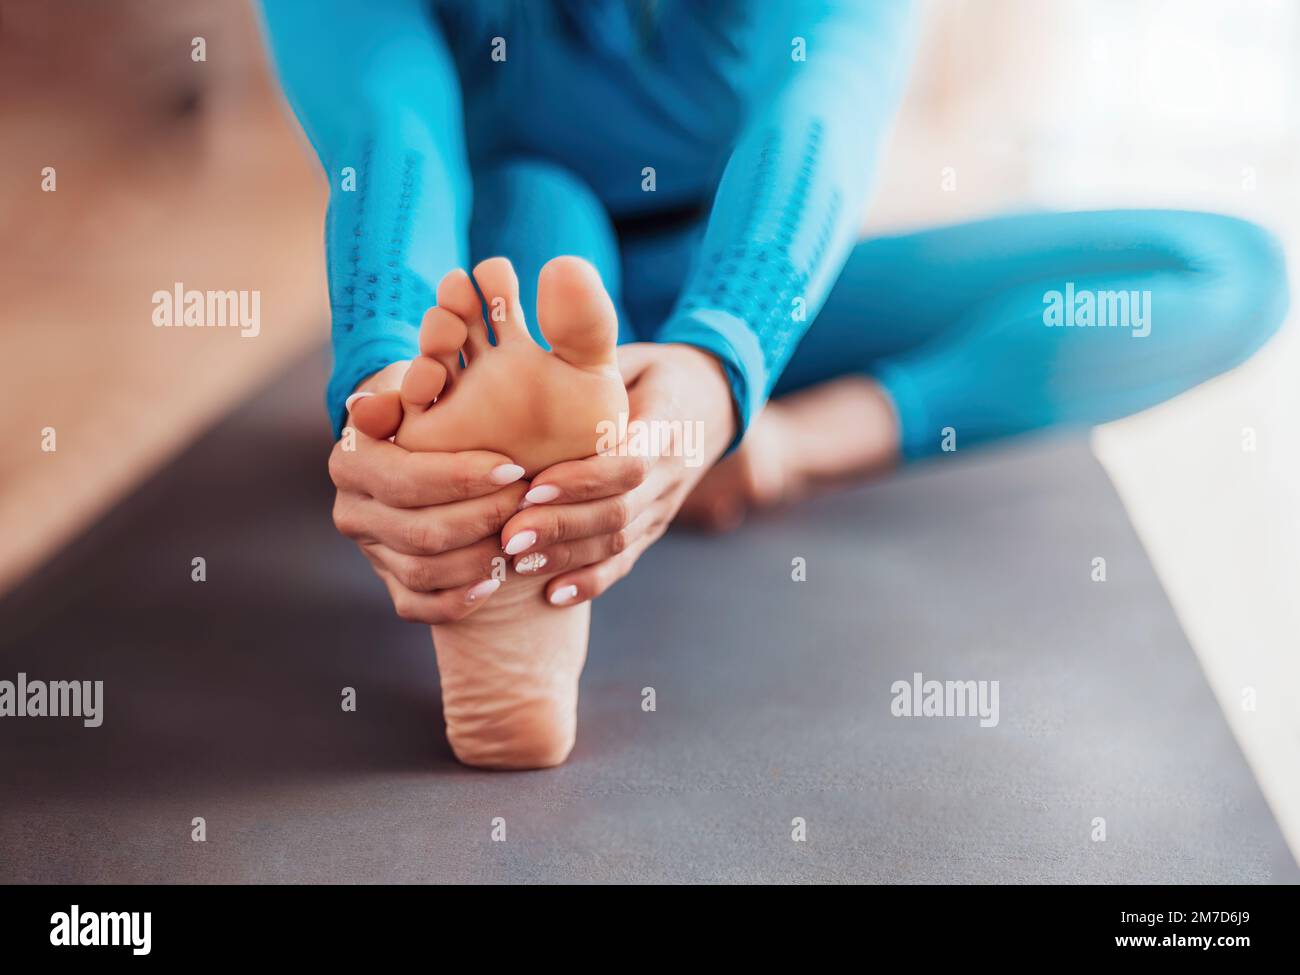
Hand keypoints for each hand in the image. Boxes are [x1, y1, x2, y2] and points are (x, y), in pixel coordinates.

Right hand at [329, 362, 528, 623]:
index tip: (514, 468)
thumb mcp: (429, 389)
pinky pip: (419, 605)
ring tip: (523, 538)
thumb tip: (376, 404)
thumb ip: (416, 385)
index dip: (461, 477)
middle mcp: (352, 510)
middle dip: (481, 518)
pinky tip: (495, 582)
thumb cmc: (441, 412)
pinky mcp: (389, 584)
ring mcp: (370, 552)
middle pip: (419, 530)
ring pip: (423, 570)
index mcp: (352, 460)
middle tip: (528, 503)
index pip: (405, 478)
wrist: (433, 452)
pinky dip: (458, 599)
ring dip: (479, 558)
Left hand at [496, 342, 737, 605]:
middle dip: (562, 526)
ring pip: (619, 540)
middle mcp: (669, 472)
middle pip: (619, 510)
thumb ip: (591, 360)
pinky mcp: (654, 528)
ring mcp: (663, 506)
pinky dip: (591, 581)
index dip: (583, 479)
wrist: (712, 402)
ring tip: (517, 561)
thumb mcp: (630, 356)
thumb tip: (537, 343)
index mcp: (665, 423)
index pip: (629, 462)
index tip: (534, 483)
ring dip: (567, 555)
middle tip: (508, 535)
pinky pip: (626, 561)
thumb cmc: (649, 371)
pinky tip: (552, 596)